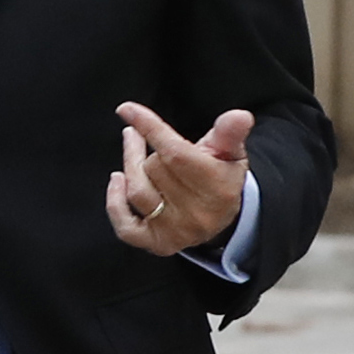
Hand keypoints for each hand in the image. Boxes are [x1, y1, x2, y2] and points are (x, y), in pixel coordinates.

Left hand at [109, 103, 253, 255]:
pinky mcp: (159, 243)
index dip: (150, 128)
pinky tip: (116, 181)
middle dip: (144, 149)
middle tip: (138, 134)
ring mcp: (176, 230)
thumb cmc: (221, 177)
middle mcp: (197, 212)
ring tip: (131, 148)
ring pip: (138, 191)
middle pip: (154, 169)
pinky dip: (114, 204)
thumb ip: (229, 133)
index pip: (176, 153)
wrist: (222, 218)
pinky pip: (126, 227)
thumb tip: (239, 116)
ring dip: (130, 166)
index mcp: (217, 186)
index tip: (127, 110)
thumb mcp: (230, 153)